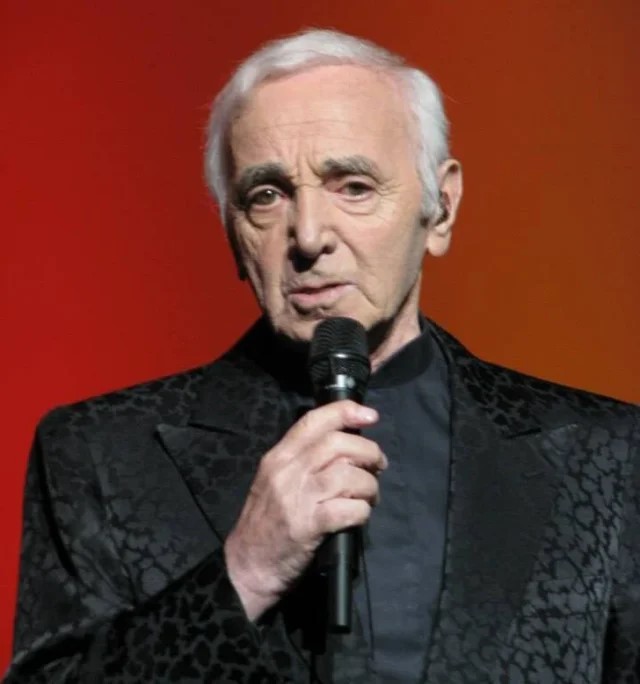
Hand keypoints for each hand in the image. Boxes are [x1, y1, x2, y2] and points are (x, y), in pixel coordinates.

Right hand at [223, 400, 385, 620]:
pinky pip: (348, 509)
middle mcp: (287, 471)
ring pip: (348, 476)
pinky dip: (362, 511)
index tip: (370, 415)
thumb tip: (345, 448)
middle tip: (378, 465)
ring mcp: (297, 498)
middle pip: (337, 445)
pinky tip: (359, 516)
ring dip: (369, 486)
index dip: (345, 412)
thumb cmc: (264, 524)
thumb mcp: (274, 481)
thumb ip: (303, 462)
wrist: (245, 567)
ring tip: (369, 497)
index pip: (313, 421)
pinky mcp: (308, 526)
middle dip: (368, 452)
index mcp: (278, 457)